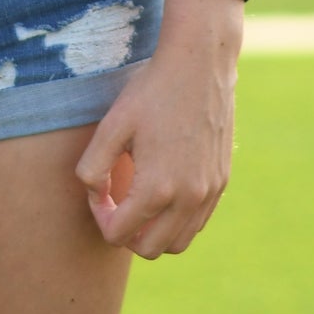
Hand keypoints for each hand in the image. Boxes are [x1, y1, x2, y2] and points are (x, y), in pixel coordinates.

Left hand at [74, 14, 239, 258]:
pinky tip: (164, 190)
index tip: (98, 190)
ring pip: (178, 242)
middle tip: (116, 202)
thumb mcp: (111, 125)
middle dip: (126, 234)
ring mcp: (209, 192)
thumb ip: (92, 169)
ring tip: (138, 202)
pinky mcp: (221, 181)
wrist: (200, 63)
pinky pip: (197, 222)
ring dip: (154, 232)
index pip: (118, 235)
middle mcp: (188, 199)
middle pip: (149, 249)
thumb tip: (96, 195)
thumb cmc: (152, 90)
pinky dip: (178, 220)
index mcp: (157, 189)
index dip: (100, 217)